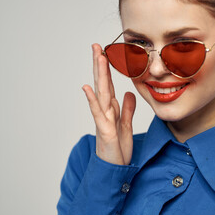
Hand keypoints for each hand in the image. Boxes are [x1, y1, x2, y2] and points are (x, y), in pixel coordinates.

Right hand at [82, 44, 135, 164]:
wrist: (115, 168)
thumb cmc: (118, 148)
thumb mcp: (126, 125)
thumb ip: (127, 109)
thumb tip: (128, 93)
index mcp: (112, 108)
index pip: (109, 84)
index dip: (108, 69)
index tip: (107, 52)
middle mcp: (106, 110)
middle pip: (103, 83)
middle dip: (100, 64)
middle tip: (97, 46)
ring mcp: (103, 118)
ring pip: (101, 92)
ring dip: (98, 75)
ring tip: (97, 57)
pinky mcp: (104, 129)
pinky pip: (97, 112)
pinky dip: (92, 100)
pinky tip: (86, 87)